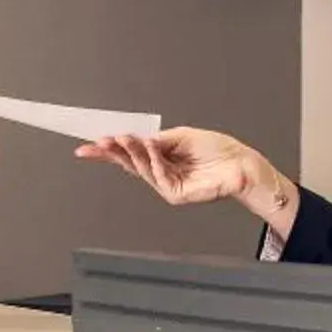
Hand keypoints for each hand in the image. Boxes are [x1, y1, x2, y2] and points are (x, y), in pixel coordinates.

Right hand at [76, 128, 296, 229]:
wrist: (241, 164)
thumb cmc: (218, 150)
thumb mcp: (181, 136)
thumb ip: (157, 140)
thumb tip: (135, 138)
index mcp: (161, 157)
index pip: (130, 154)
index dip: (109, 150)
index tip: (90, 145)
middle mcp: (161, 172)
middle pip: (129, 163)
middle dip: (112, 153)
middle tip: (98, 143)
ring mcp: (167, 185)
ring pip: (141, 169)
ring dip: (131, 152)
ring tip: (122, 138)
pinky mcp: (176, 194)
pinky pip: (158, 176)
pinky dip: (152, 160)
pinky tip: (149, 147)